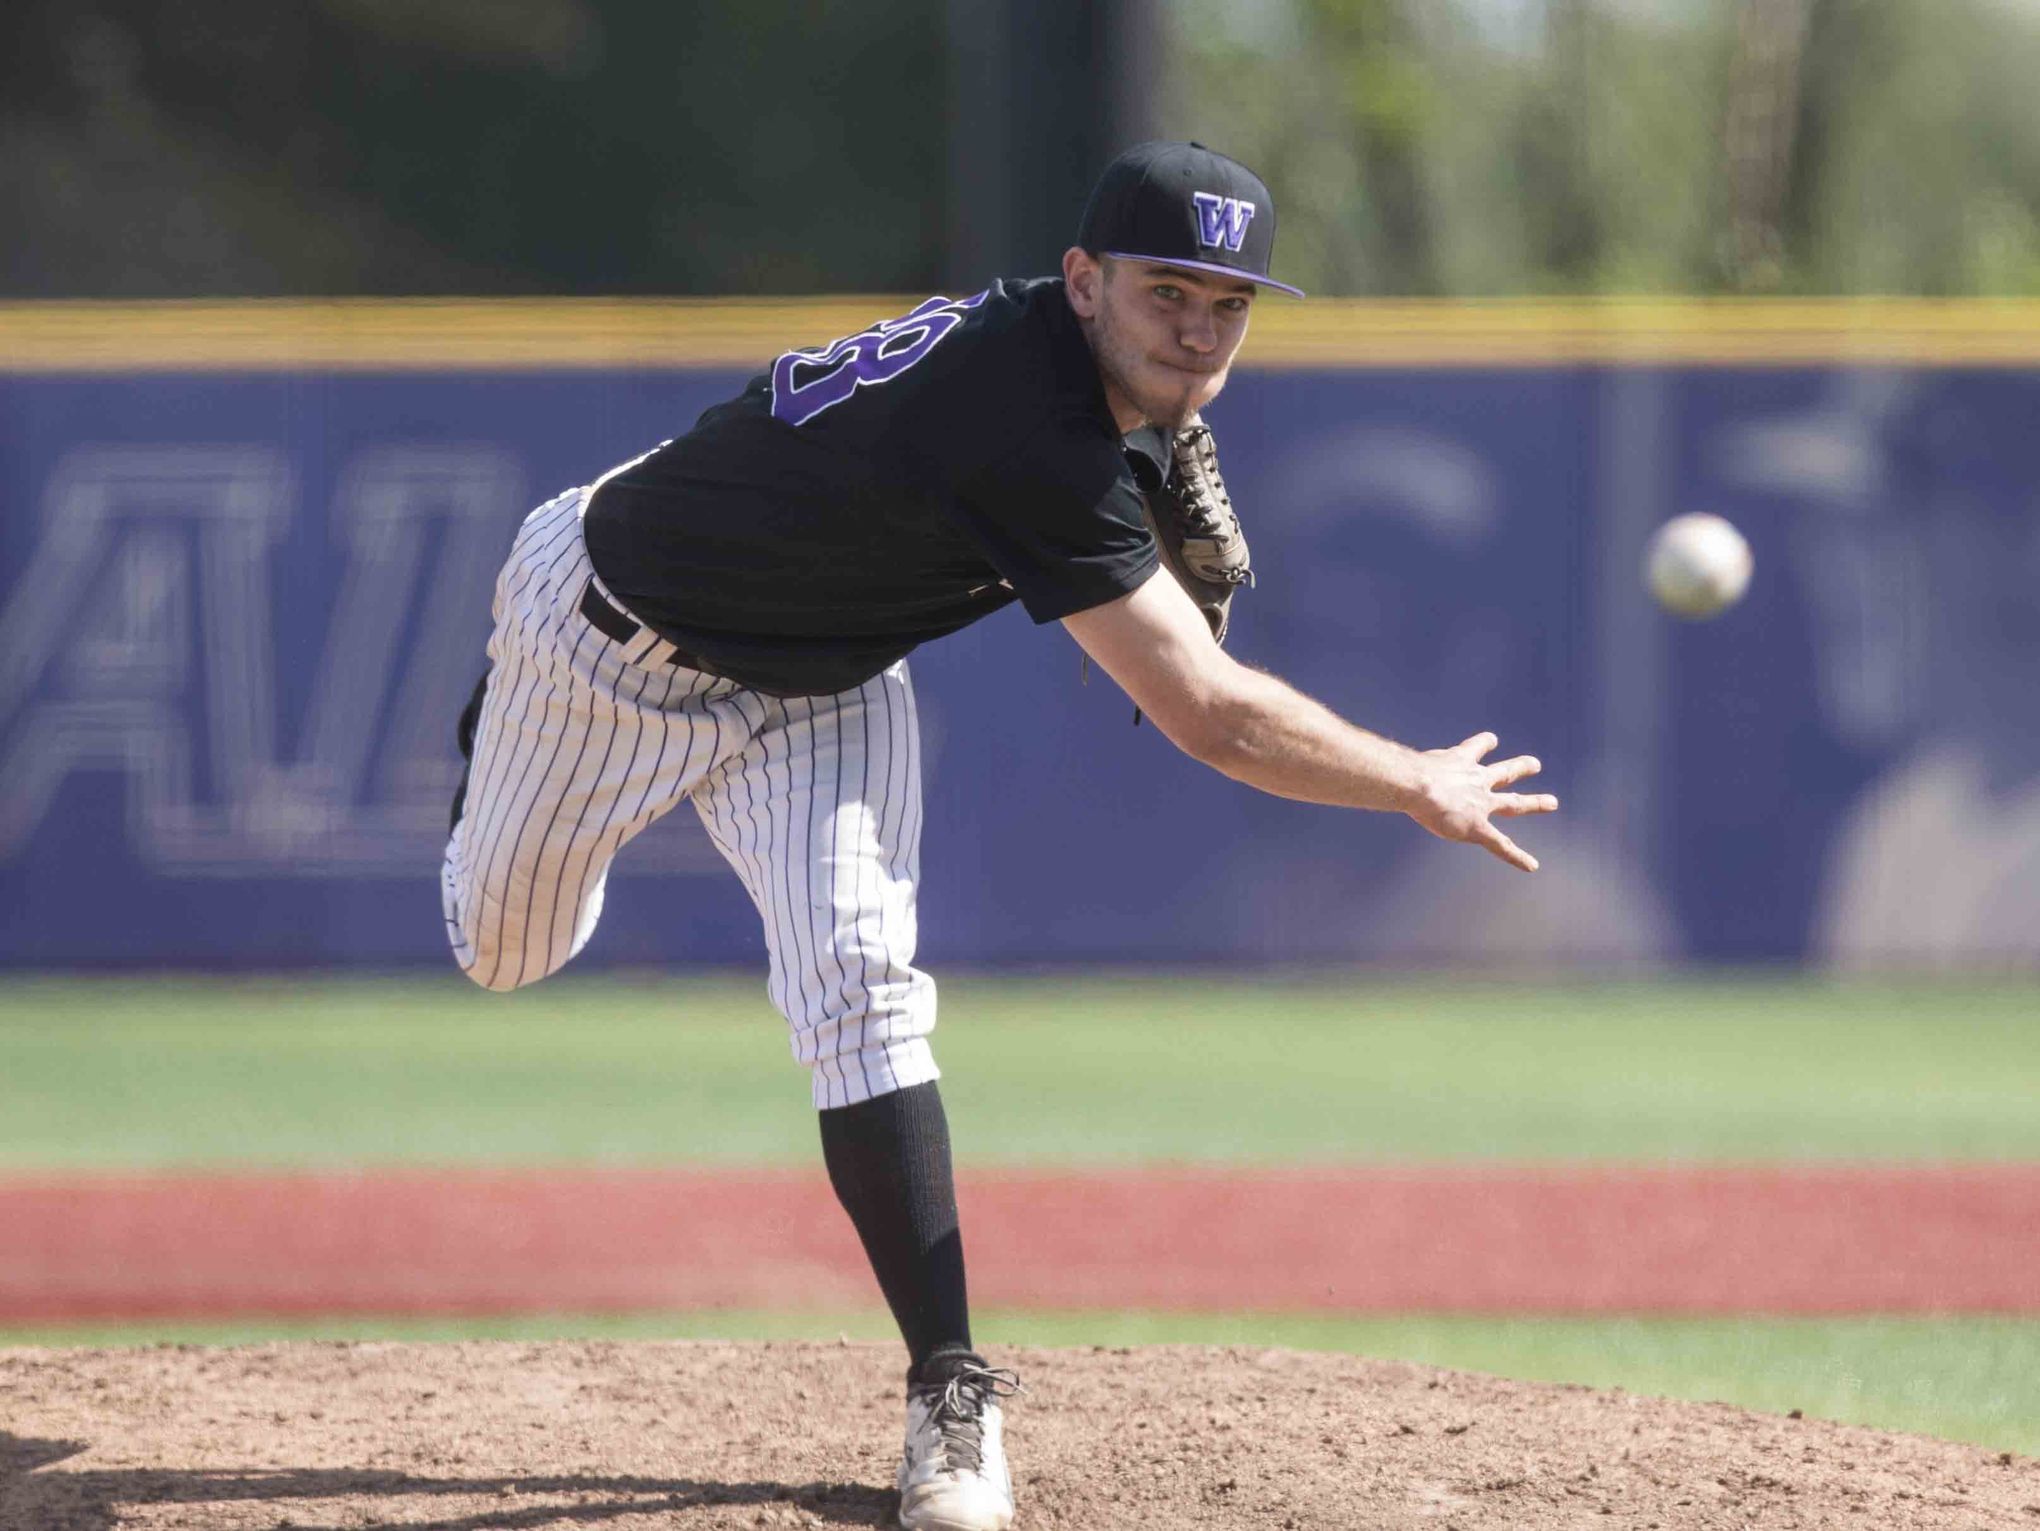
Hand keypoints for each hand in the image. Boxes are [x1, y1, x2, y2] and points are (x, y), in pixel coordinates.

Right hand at [1406, 732, 1558, 871]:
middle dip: (1519, 768)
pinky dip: (1517, 856)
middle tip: (1534, 764)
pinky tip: (1532, 866)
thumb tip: (1366, 771)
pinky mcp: (1478, 828)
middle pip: (1503, 773)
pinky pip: (1501, 844)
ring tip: (1552, 802)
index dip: (1483, 744)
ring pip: (1512, 803)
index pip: (1474, 750)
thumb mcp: (1400, 766)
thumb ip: (1391, 770)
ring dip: (1534, 802)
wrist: (1418, 785)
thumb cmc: (1404, 774)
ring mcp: (1480, 804)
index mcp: (1456, 762)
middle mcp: (1474, 780)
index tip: (1492, 739)